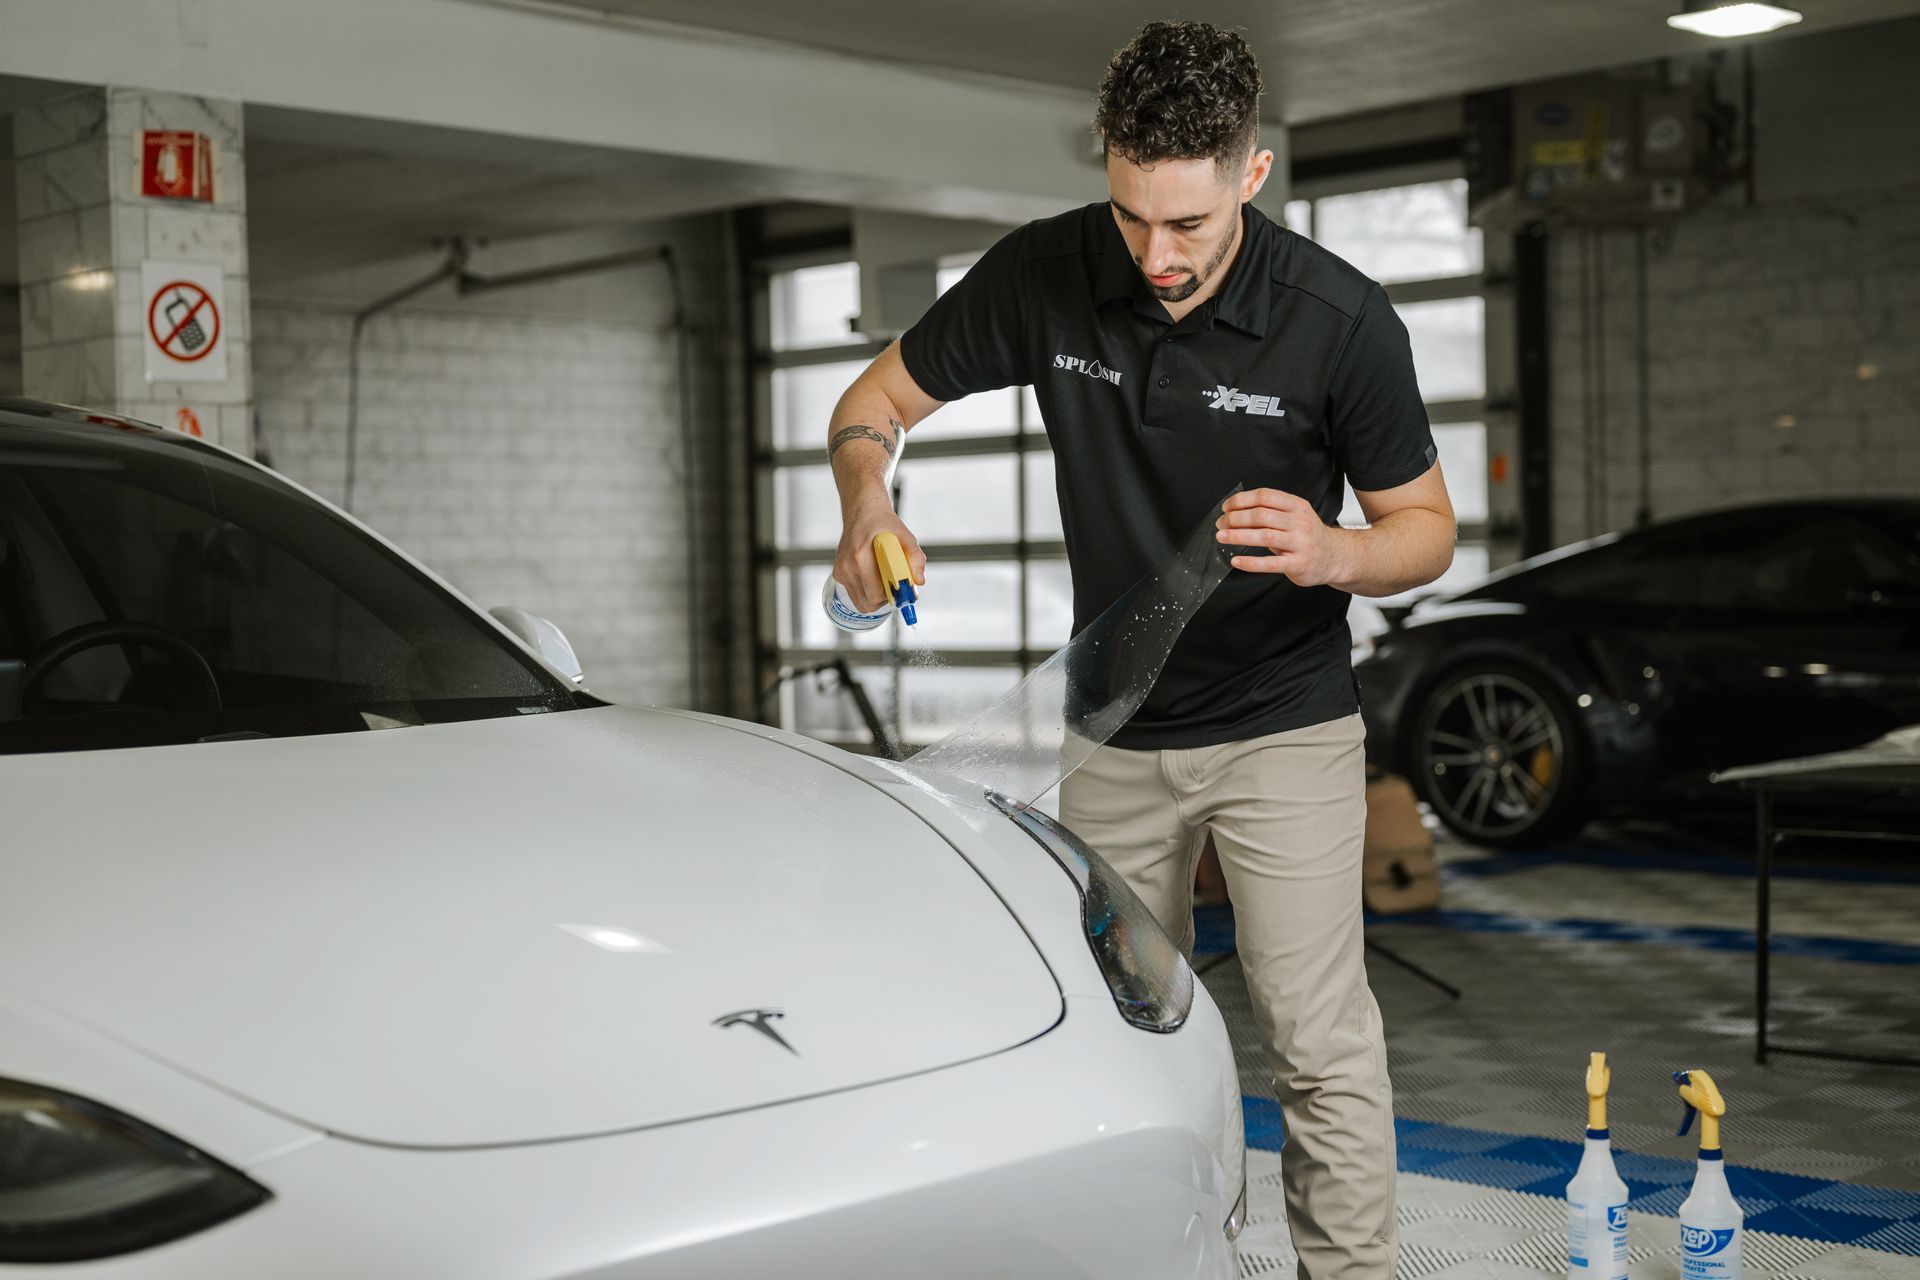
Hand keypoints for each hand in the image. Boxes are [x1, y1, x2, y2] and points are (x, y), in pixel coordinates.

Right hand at [834, 497, 926, 611]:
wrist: (863, 512)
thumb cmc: (884, 524)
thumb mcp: (905, 536)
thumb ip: (915, 558)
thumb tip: (919, 581)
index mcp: (860, 557)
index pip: (875, 594)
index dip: (891, 596)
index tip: (901, 589)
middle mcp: (847, 566)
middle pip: (867, 603)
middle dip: (884, 600)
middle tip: (894, 587)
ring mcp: (840, 571)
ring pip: (860, 601)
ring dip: (875, 597)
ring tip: (885, 582)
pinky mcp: (838, 573)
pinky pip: (855, 594)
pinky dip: (866, 592)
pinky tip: (875, 578)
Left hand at [1215, 488, 1352, 587]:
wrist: (1334, 557)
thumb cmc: (1307, 536)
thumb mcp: (1293, 517)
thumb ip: (1269, 514)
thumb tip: (1234, 513)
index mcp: (1297, 506)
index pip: (1265, 496)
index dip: (1241, 500)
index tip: (1226, 507)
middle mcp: (1300, 522)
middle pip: (1261, 515)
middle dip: (1236, 518)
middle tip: (1221, 524)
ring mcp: (1300, 544)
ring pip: (1264, 536)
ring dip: (1238, 536)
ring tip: (1222, 537)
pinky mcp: (1298, 564)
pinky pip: (1269, 564)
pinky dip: (1250, 562)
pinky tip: (1236, 560)